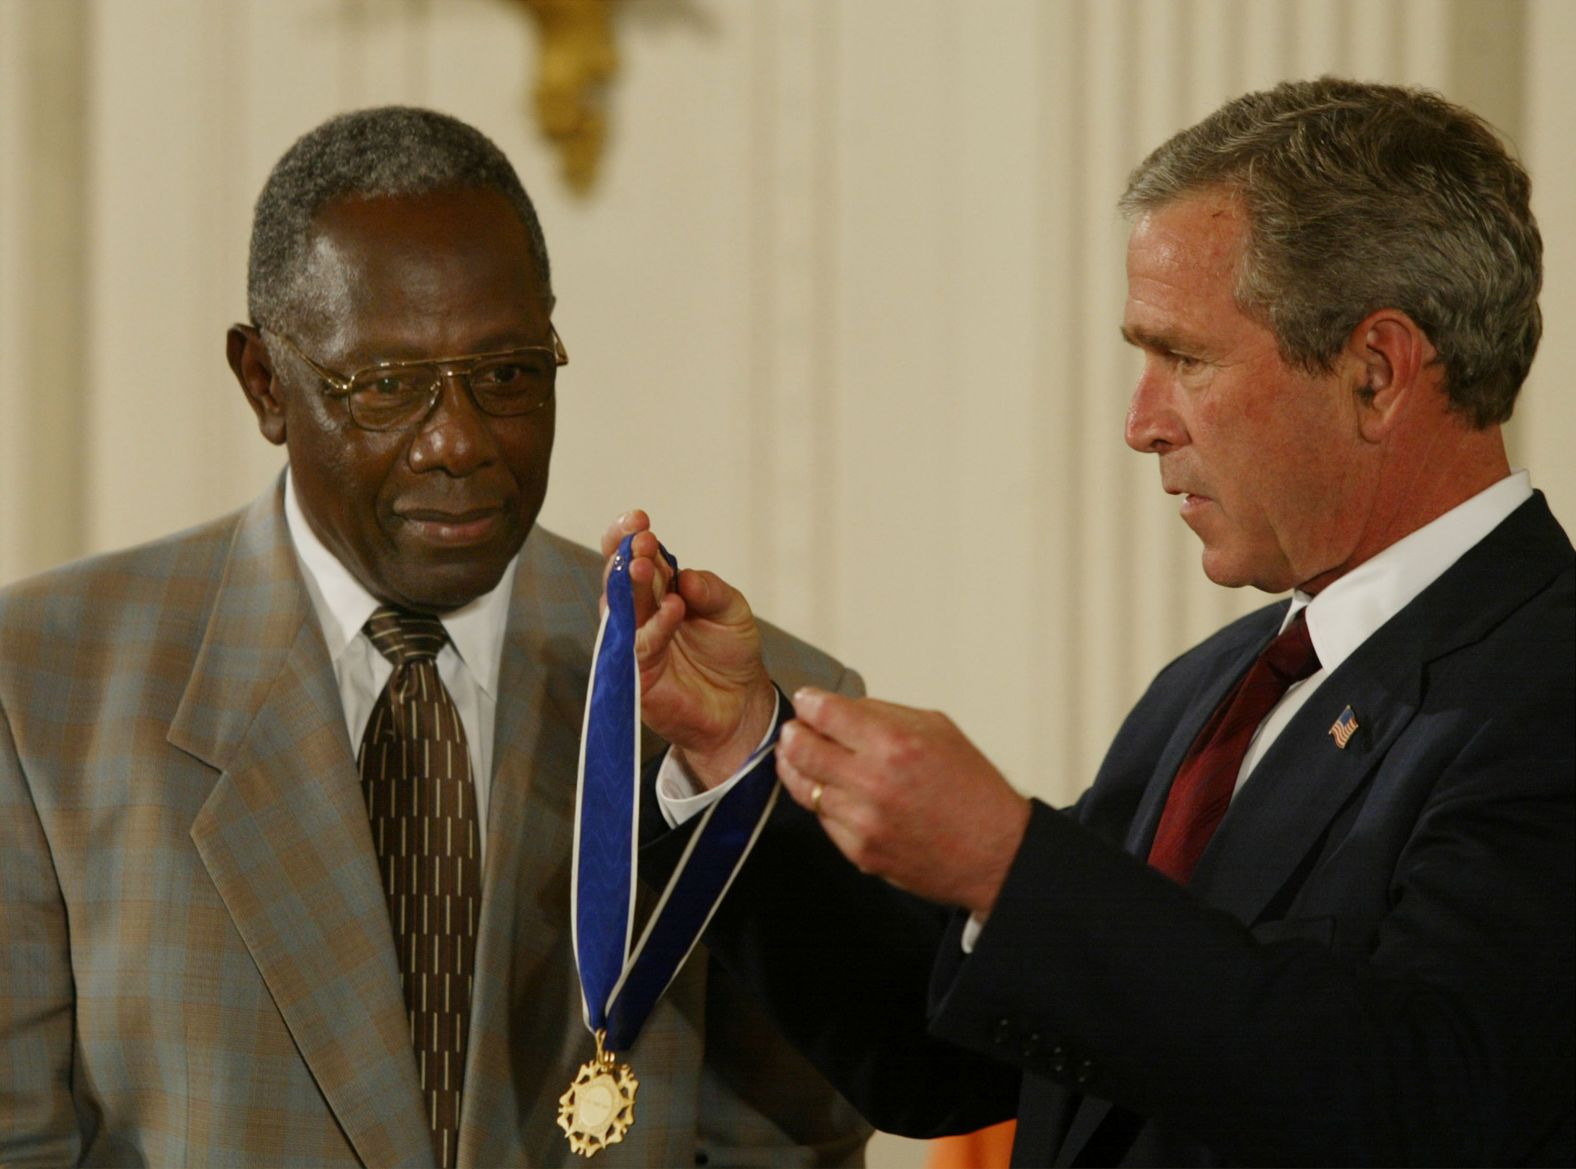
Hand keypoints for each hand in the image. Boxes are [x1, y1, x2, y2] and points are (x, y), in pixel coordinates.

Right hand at [600, 511, 776, 786]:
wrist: (741, 707)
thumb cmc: (731, 654)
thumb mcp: (732, 611)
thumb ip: (712, 590)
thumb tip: (686, 575)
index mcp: (657, 593)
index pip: (633, 559)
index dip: (629, 538)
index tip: (638, 519)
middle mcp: (639, 616)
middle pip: (620, 580)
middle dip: (627, 556)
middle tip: (640, 538)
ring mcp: (634, 647)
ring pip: (621, 611)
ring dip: (632, 586)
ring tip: (646, 563)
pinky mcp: (638, 677)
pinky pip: (641, 648)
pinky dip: (656, 627)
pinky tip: (673, 608)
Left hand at [776, 687, 1030, 915]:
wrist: (996, 854)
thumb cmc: (971, 787)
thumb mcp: (937, 730)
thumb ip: (883, 715)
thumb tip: (838, 709)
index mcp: (895, 743)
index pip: (825, 713)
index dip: (809, 703)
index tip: (808, 702)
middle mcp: (873, 782)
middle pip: (800, 749)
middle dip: (793, 734)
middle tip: (796, 731)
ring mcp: (863, 822)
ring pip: (803, 787)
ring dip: (798, 768)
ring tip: (802, 758)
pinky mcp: (859, 853)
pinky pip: (822, 819)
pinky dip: (824, 802)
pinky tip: (836, 793)